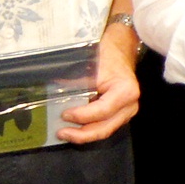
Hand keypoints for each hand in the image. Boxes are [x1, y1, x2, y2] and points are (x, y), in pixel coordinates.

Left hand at [62, 28, 140, 142]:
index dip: (82, 116)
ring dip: (84, 134)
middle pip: (105, 128)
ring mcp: (127, 111)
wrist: (120, 49)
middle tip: (61, 133)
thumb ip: (75, 83)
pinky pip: (105, 126)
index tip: (64, 115)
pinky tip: (75, 129)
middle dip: (81, 134)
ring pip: (105, 131)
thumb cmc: (106, 54)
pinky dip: (90, 129)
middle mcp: (130, 105)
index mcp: (125, 91)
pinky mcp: (121, 114)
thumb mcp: (90, 66)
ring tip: (65, 134)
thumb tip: (54, 97)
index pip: (102, 111)